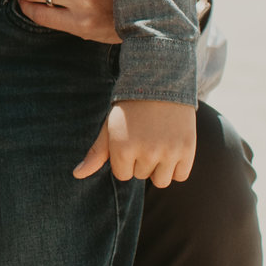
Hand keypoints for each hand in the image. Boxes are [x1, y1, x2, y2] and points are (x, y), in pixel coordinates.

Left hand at [75, 99, 196, 188]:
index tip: (130, 139)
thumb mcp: (110, 128)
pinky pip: (180, 175)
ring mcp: (169, 152)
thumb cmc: (130, 109)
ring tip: (159, 145)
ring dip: (159, 168)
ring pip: (161, 180)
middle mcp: (147, 152)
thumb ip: (96, 153)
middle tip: (146, 136)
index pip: (123, 174)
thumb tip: (77, 175)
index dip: (125, 159)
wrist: (161, 84)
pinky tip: (173, 149)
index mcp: (123, 148)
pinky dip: (177, 167)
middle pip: (141, 176)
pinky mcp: (188, 150)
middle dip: (142, 161)